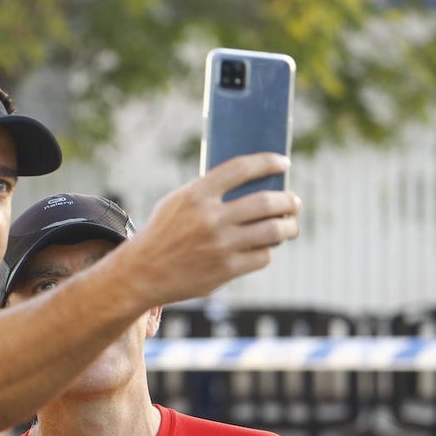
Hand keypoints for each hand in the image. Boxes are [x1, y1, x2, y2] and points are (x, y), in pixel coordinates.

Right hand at [117, 153, 300, 306]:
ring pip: (273, 231)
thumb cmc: (163, 233)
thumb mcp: (176, 203)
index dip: (267, 162)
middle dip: (288, 201)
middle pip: (266, 202)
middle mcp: (209, 218)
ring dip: (288, 227)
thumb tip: (253, 182)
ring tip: (289, 225)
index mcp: (195, 195)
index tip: (283, 163)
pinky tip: (263, 248)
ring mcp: (219, 245)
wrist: (142, 272)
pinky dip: (266, 251)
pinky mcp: (226, 270)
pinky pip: (262, 256)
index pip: (241, 168)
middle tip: (293, 202)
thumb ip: (208, 191)